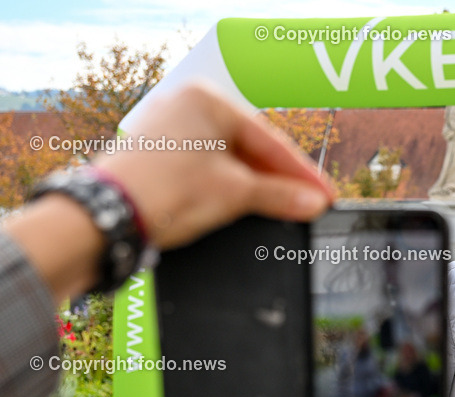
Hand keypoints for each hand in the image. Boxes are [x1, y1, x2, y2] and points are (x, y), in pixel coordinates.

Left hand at [97, 81, 333, 249]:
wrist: (108, 218)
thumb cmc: (164, 192)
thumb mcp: (236, 194)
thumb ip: (281, 196)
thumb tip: (312, 202)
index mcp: (207, 100)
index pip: (270, 140)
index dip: (302, 173)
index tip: (324, 195)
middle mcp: (185, 106)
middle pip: (250, 148)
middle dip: (280, 179)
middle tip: (309, 204)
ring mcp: (169, 131)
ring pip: (228, 159)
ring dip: (256, 186)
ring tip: (284, 209)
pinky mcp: (158, 157)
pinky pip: (206, 168)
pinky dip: (229, 187)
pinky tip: (247, 206)